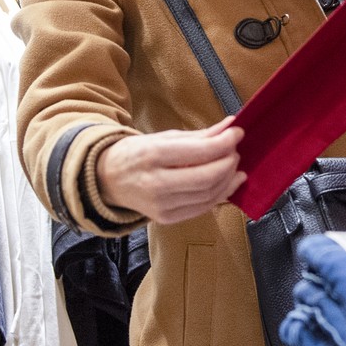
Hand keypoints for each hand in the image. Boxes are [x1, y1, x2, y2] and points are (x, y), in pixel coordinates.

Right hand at [96, 117, 246, 224]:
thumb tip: (230, 126)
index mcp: (153, 156)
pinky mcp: (167, 219)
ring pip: (208, 195)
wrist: (107, 179)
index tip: (238, 134)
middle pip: (206, 178)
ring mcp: (161, 206)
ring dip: (228, 180)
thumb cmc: (137, 154)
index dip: (225, 143)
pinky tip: (227, 184)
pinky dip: (219, 195)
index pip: (199, 152)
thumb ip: (199, 136)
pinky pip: (202, 208)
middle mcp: (156, 184)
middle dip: (228, 164)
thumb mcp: (163, 137)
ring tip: (234, 167)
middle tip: (236, 152)